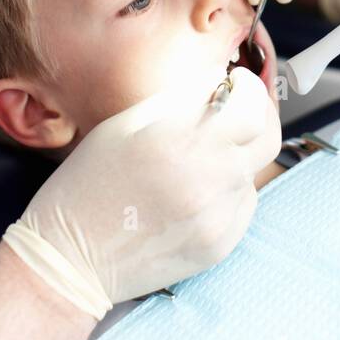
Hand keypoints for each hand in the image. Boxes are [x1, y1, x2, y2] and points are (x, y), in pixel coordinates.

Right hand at [2, 65, 280, 317]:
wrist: (71, 258)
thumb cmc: (88, 183)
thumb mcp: (125, 124)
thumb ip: (179, 100)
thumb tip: (219, 82)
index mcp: (179, 141)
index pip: (251, 107)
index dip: (250, 89)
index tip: (238, 84)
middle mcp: (207, 179)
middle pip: (268, 139)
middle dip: (257, 118)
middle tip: (237, 111)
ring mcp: (217, 217)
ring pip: (253, 172)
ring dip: (237, 157)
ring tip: (199, 159)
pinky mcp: (220, 245)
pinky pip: (243, 206)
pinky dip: (228, 192)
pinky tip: (193, 192)